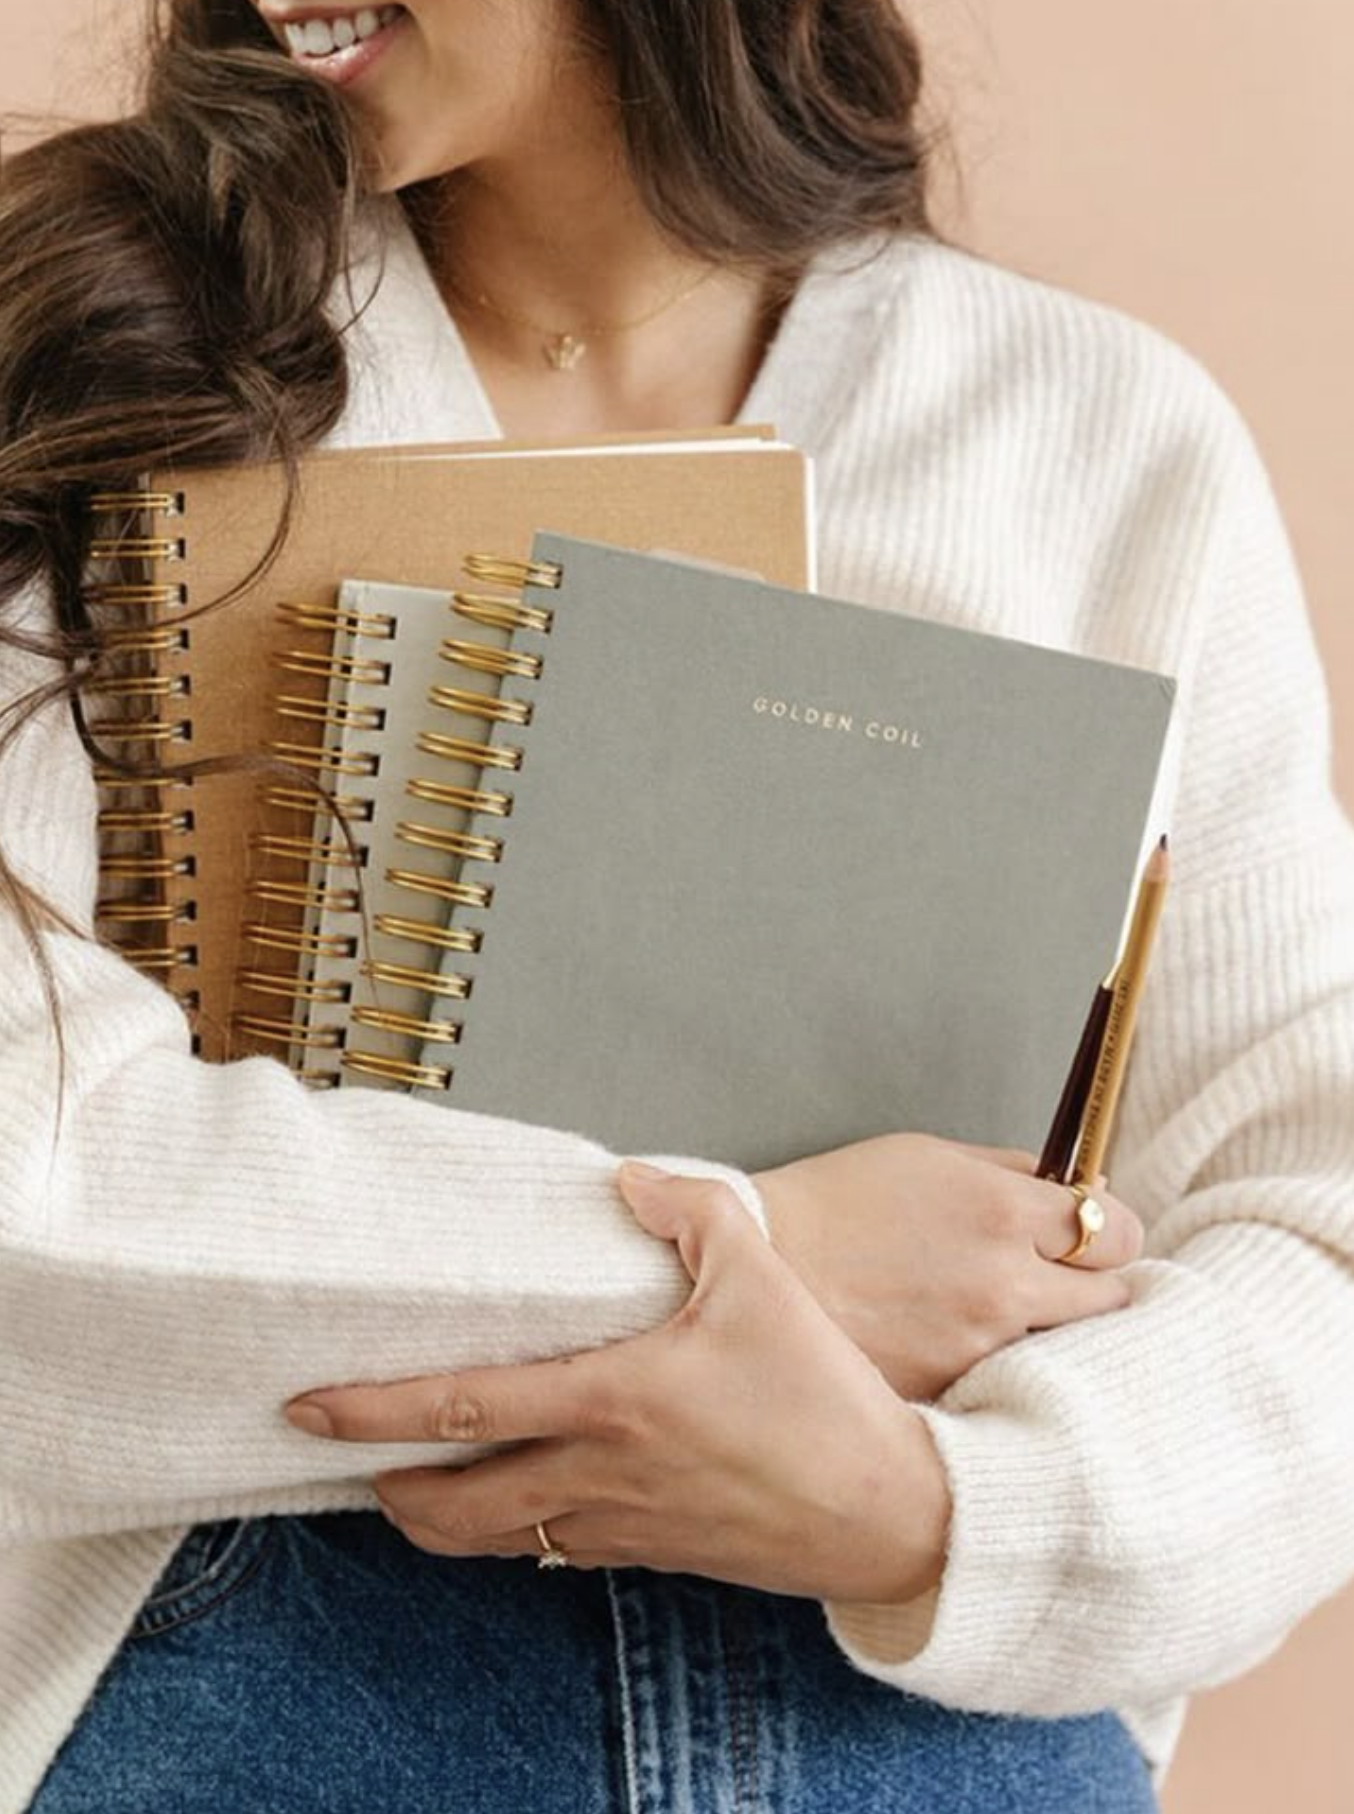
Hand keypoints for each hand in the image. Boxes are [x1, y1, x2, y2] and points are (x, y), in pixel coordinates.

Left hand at [284, 1162, 949, 1604]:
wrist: (888, 1512)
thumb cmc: (824, 1399)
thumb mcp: (761, 1277)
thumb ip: (689, 1211)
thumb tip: (626, 1179)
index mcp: (614, 1402)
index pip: (464, 1407)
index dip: (374, 1411)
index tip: (311, 1405)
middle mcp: (600, 1475)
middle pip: (453, 1506)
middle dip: (387, 1489)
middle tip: (348, 1461)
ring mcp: (622, 1526)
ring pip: (496, 1541)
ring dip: (439, 1519)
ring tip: (414, 1485)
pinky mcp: (653, 1554)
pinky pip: (555, 1551)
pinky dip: (512, 1531)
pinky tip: (519, 1500)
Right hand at [753, 1132, 1142, 1400]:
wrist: (755, 1269)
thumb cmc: (834, 1204)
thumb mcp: (926, 1157)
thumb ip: (1012, 1172)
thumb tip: (1082, 1186)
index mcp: (1003, 1212)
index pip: (1119, 1230)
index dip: (1110, 1229)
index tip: (1093, 1232)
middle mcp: (1004, 1286)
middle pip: (1113, 1297)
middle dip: (1093, 1282)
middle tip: (1057, 1277)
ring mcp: (979, 1349)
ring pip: (1064, 1346)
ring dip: (1046, 1330)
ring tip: (995, 1315)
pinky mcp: (950, 1394)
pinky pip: (1006, 1382)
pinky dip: (997, 1368)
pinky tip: (961, 1348)